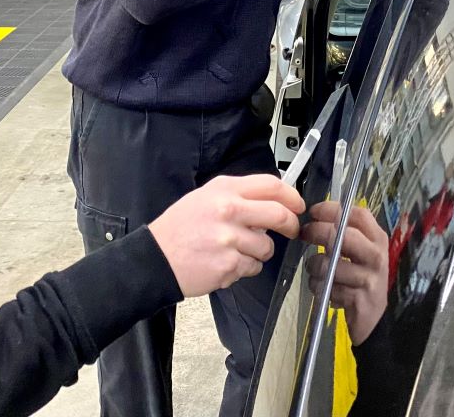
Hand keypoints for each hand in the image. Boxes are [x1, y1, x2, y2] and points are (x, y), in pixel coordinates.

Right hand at [149, 174, 304, 297]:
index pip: (271, 185)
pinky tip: (227, 263)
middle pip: (278, 214)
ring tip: (238, 250)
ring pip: (267, 247)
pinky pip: (253, 267)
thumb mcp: (205, 197)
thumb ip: (238, 196)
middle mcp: (228, 211)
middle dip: (290, 225)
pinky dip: (245, 268)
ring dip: (260, 252)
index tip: (297, 205)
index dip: (291, 196)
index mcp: (224, 190)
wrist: (155, 258)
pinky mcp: (228, 265)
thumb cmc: (180, 228)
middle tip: (291, 230)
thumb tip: (272, 203)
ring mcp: (229, 239)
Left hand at [301, 202, 387, 345]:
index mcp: (377, 239)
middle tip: (304, 235)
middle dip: (318, 232)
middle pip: (343, 235)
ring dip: (315, 267)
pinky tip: (324, 289)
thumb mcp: (360, 252)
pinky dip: (318, 287)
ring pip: (330, 264)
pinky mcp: (360, 299)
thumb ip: (343, 234)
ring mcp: (370, 278)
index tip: (313, 212)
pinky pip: (328, 287)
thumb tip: (314, 219)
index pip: (358, 215)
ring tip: (314, 271)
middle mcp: (377, 256)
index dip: (333, 210)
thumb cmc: (360, 279)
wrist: (373, 318)